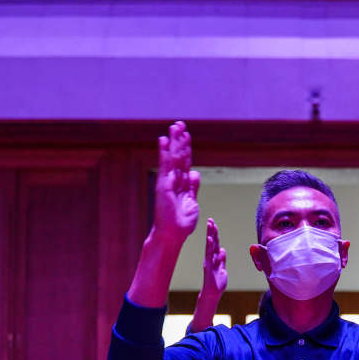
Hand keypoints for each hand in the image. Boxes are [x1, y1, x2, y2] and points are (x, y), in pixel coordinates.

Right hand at [153, 121, 200, 243]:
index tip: (187, 134)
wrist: (173, 235)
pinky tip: (163, 140)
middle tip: (179, 124)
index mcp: (182, 184)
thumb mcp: (192, 202)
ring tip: (175, 126)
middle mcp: (174, 180)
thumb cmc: (181, 222)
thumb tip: (195, 173)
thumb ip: (193, 187)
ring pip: (173, 158)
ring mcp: (168, 182)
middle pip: (178, 156)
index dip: (186, 148)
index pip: (185, 162)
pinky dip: (164, 153)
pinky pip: (165, 166)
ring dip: (174, 142)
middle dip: (179, 140)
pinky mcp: (163, 186)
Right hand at [200, 218, 226, 300]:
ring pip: (210, 246)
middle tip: (210, 220)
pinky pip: (209, 255)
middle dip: (211, 231)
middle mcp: (211, 258)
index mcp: (215, 258)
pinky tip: (209, 239)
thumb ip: (222, 260)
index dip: (215, 234)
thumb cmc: (217, 283)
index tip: (213, 224)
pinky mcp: (208, 266)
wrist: (213, 294)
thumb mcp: (222, 269)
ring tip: (210, 226)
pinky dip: (209, 247)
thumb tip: (222, 250)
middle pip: (212, 242)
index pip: (215, 244)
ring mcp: (209, 261)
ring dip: (210, 235)